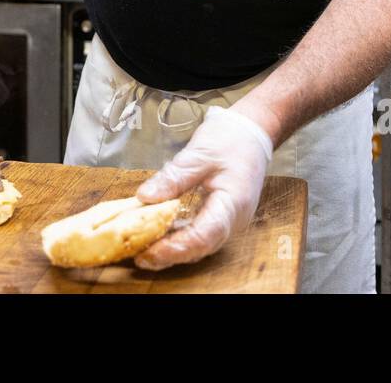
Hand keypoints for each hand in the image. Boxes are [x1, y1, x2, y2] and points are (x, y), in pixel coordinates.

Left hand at [132, 105, 272, 269]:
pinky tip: (160, 237)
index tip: (148, 251)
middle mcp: (234, 220)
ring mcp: (230, 222)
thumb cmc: (229, 140)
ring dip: (173, 250)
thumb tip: (144, 197)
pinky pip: (201, 235)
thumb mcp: (198, 154)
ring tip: (144, 251)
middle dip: (170, 254)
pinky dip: (180, 239)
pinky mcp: (222, 218)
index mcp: (233, 203)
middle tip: (140, 257)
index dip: (175, 247)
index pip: (204, 235)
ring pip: (201, 245)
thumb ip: (173, 177)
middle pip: (201, 247)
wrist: (251, 133)